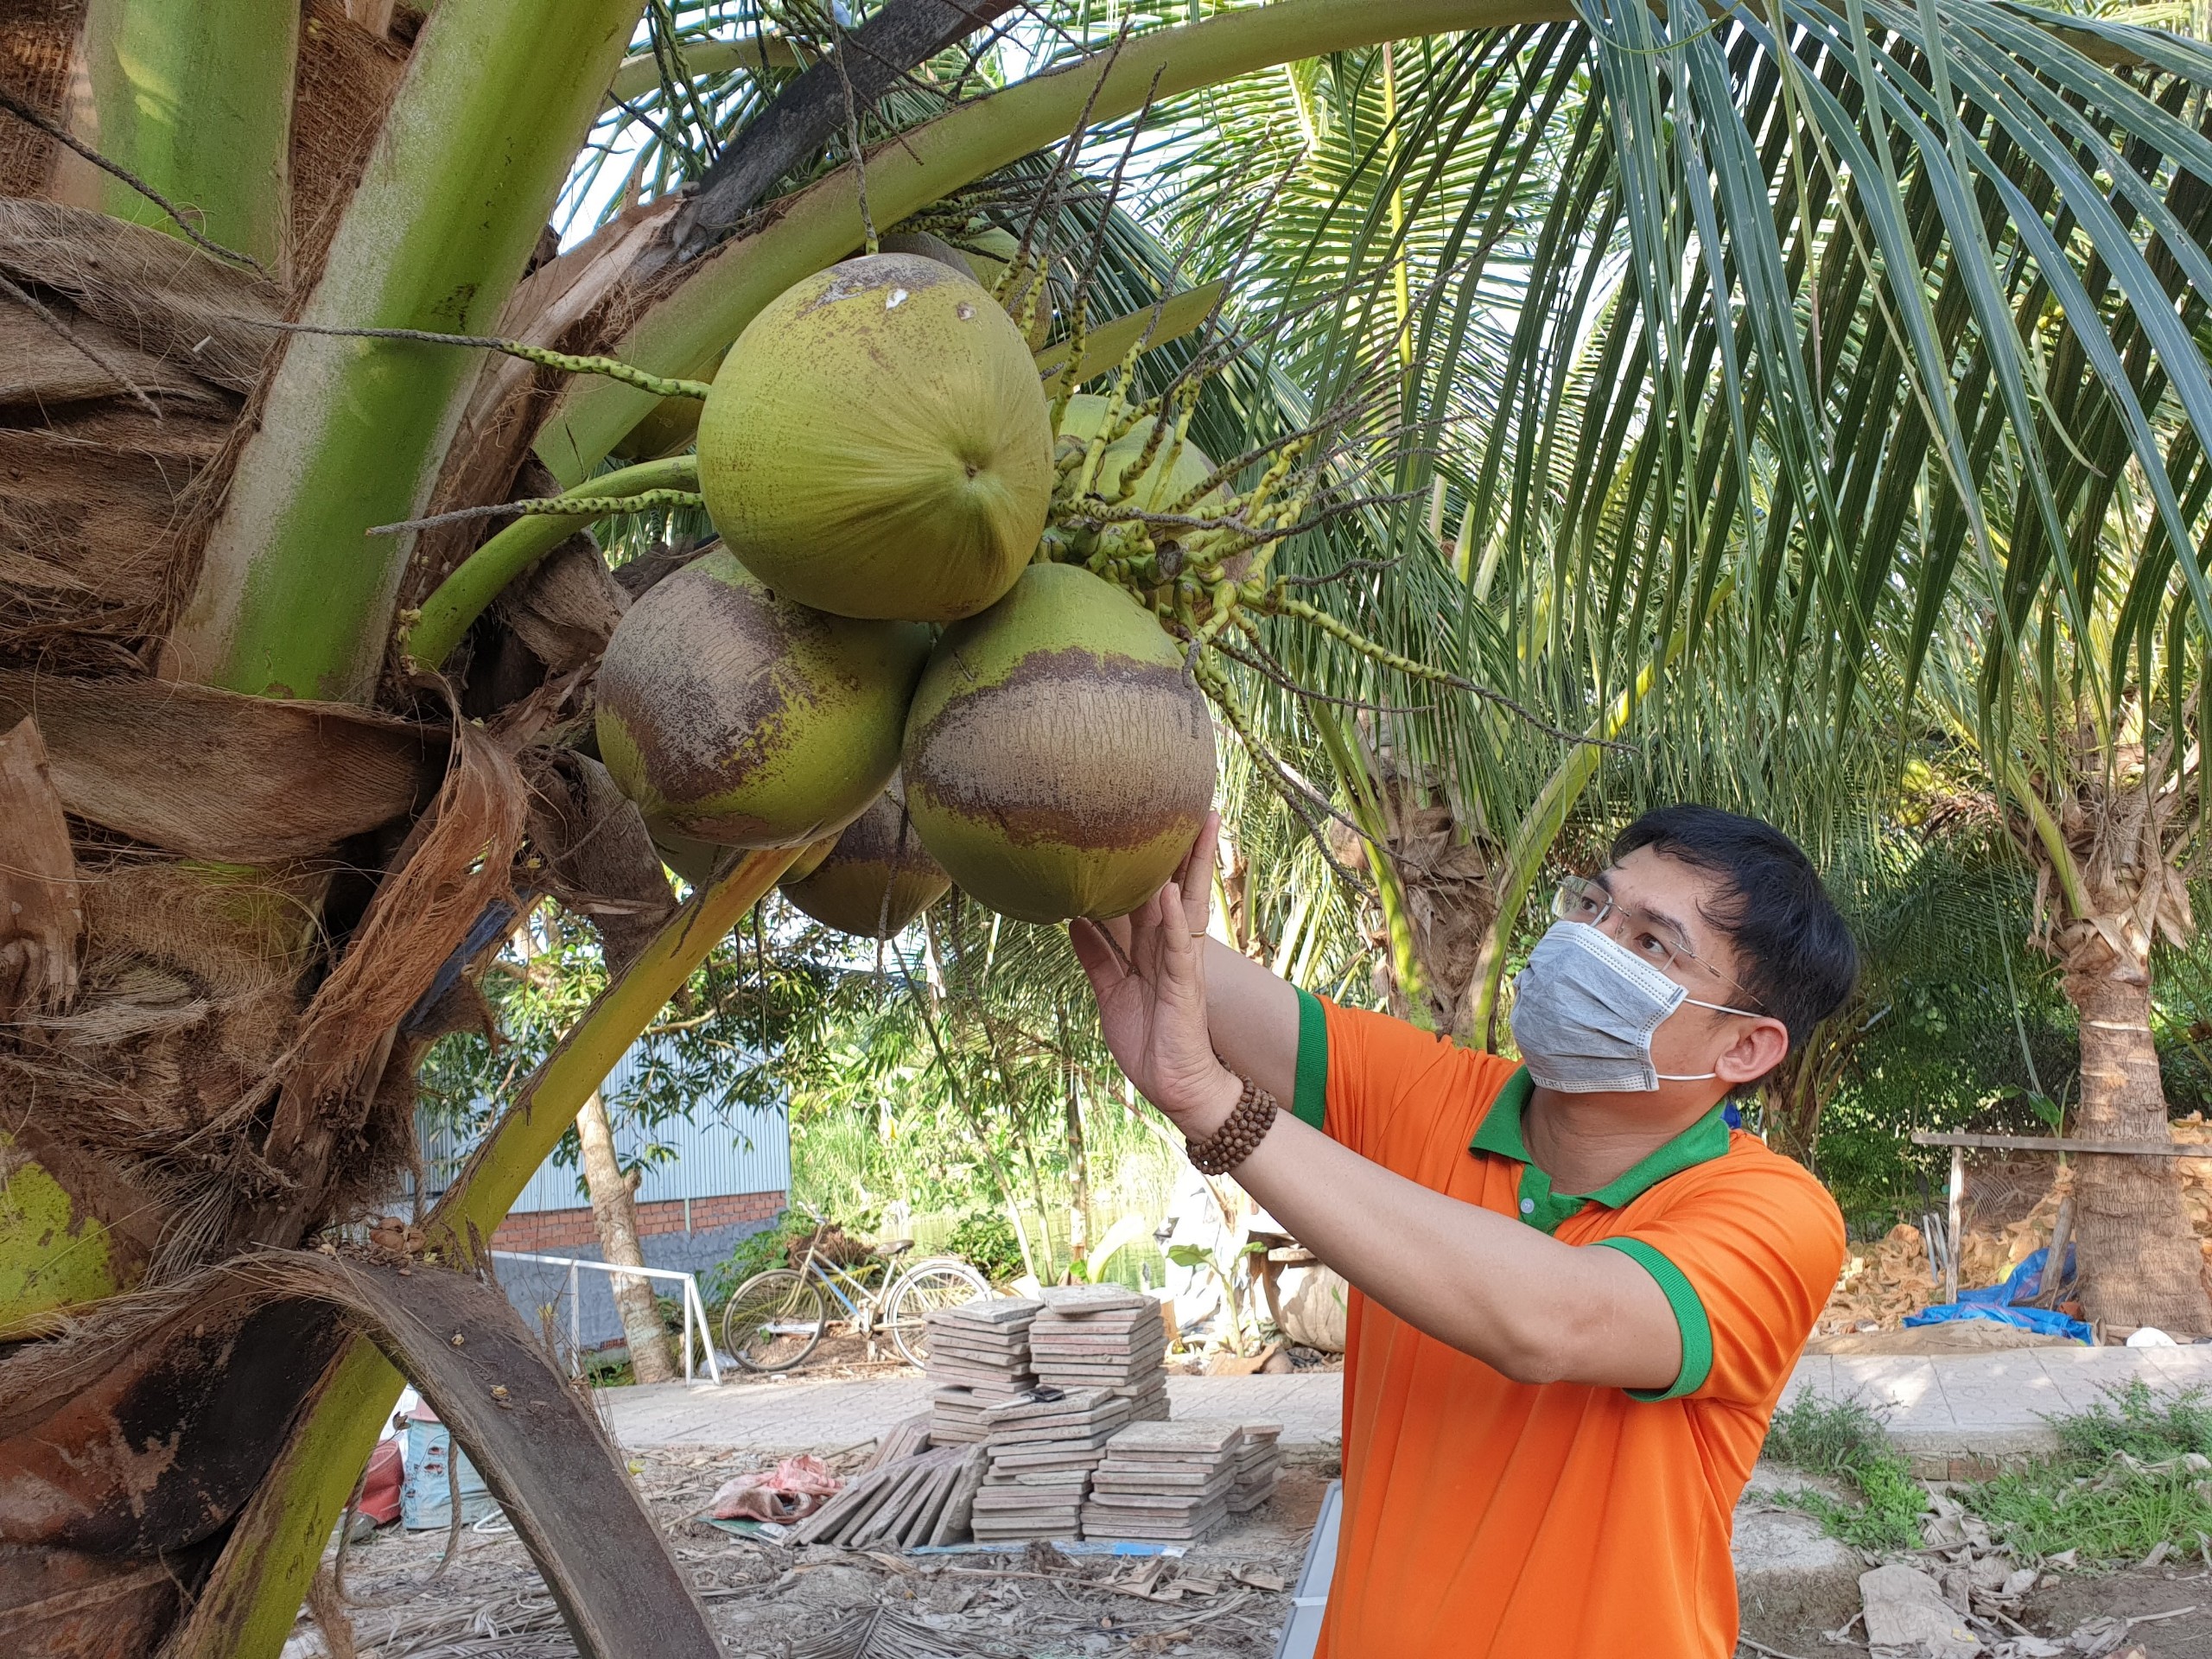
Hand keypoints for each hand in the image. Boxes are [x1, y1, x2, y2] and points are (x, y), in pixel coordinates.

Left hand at [1068, 813, 1240, 1137]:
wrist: (1174, 1087)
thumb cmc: (1149, 1041)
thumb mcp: (1111, 992)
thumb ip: (1096, 955)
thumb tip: (1072, 918)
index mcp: (1151, 948)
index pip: (1152, 893)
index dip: (1152, 858)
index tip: (1148, 818)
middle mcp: (1169, 947)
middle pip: (1177, 886)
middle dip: (1183, 846)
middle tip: (1190, 800)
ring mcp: (1180, 964)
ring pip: (1187, 904)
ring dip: (1191, 866)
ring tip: (1198, 825)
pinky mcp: (1183, 986)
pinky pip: (1178, 947)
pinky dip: (1175, 920)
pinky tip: (1173, 893)